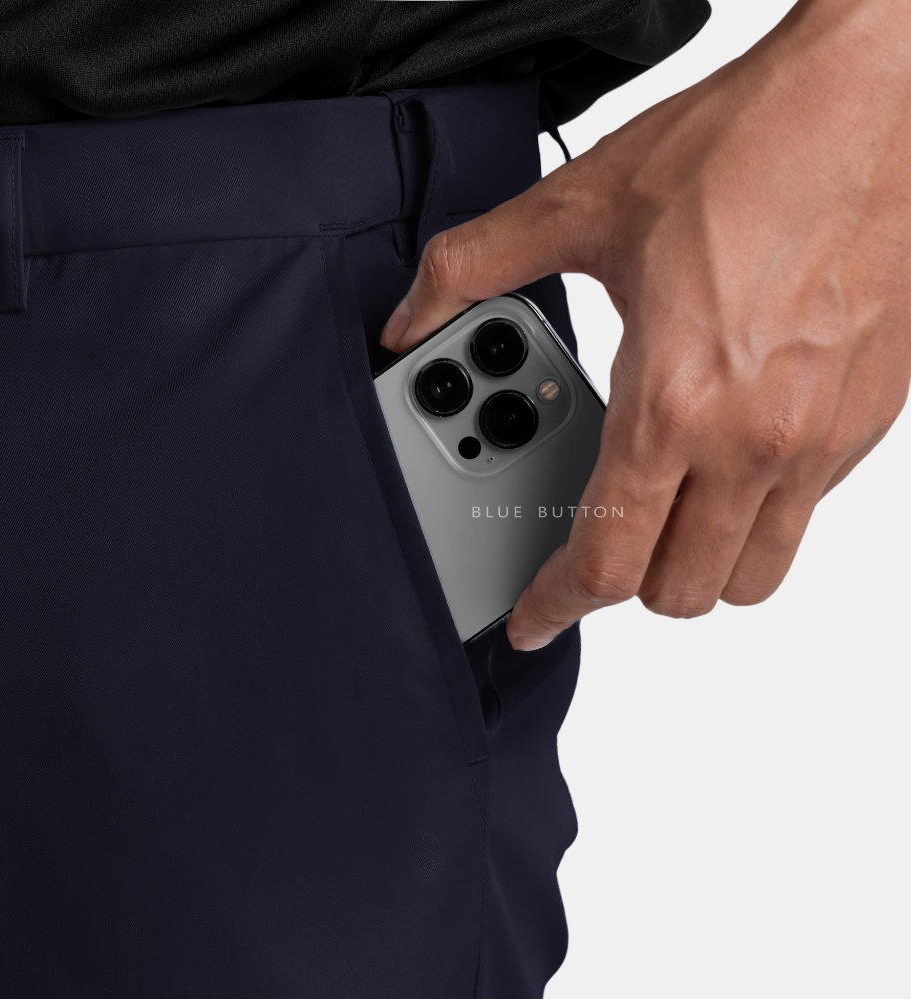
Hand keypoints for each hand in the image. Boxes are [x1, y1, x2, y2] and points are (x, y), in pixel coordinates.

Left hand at [379, 0, 910, 650]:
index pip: (605, 560)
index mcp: (673, 401)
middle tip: (593, 541)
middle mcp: (753, 439)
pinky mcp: (868, 421)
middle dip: (623, 585)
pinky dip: (753, 517)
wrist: (873, 102)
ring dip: (695, 568)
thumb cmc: (746, 149)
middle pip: (678, 592)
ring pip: (750, 576)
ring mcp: (818, 439)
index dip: (556, 605)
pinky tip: (722, 459)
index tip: (536, 618)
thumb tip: (412, 313)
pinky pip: (803, 517)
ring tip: (660, 515)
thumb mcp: (580, 207)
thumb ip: (476, 268)